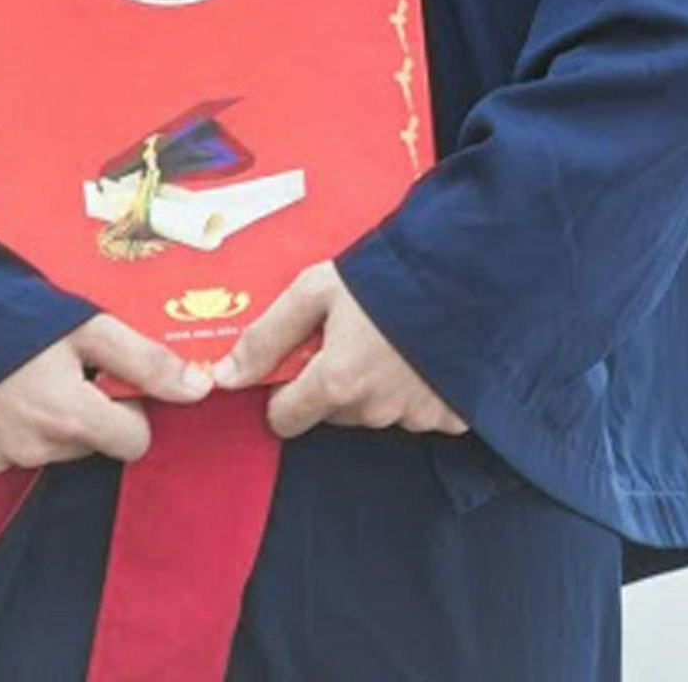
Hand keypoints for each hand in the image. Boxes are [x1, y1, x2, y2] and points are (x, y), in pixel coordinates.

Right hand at [0, 312, 212, 480]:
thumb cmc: (4, 313)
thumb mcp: (82, 323)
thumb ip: (143, 359)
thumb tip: (201, 389)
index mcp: (71, 418)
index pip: (133, 441)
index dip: (129, 408)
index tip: (106, 378)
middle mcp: (35, 451)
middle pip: (86, 443)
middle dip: (80, 409)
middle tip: (52, 365)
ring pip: (41, 449)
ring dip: (37, 419)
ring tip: (12, 372)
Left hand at [208, 261, 468, 440]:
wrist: (465, 270)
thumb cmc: (382, 275)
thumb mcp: (315, 290)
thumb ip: (266, 336)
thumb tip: (222, 378)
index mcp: (336, 383)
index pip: (286, 418)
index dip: (284, 391)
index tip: (299, 362)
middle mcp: (374, 410)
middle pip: (332, 411)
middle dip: (333, 381)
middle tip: (351, 333)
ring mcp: (415, 417)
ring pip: (375, 411)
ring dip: (375, 384)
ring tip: (390, 336)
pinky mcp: (451, 416)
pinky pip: (419, 413)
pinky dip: (416, 390)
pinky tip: (422, 354)